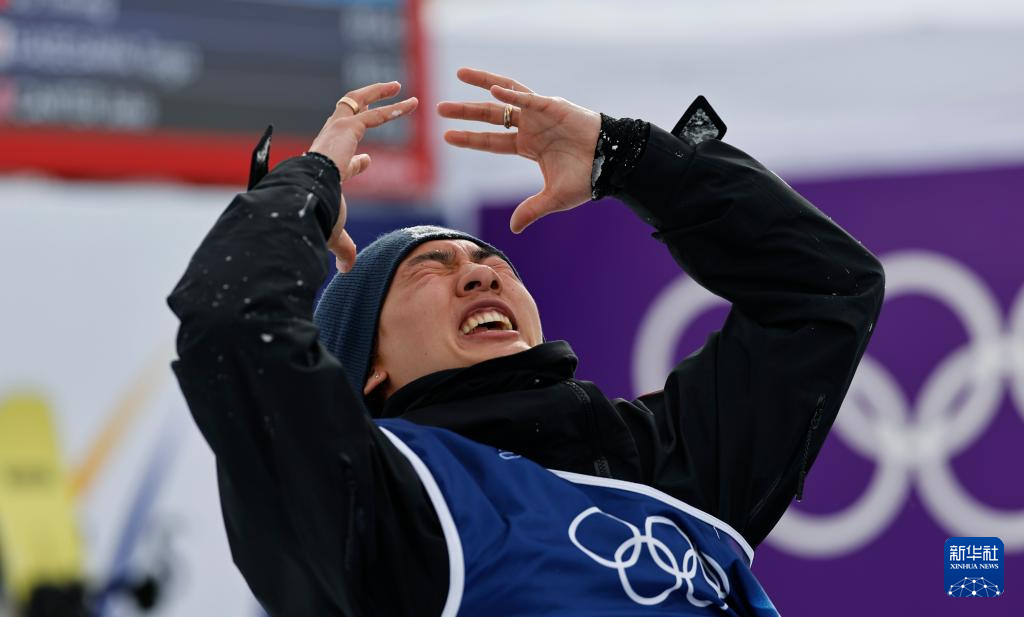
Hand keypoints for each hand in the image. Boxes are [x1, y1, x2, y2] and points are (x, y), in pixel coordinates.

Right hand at [309, 81, 418, 270]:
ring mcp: (334, 133)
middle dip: (364, 110)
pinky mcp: (346, 128)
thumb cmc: (316, 215)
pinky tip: (409, 102)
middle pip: (345, 121)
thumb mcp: (335, 231)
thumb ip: (343, 248)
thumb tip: (346, 271)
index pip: (340, 163)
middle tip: (384, 104)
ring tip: (400, 88)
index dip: (355, 163)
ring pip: (356, 104)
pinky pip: (371, 112)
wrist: (306, 197)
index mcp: (324, 168)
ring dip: (378, 95)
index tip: (366, 162)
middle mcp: (327, 145)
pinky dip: (391, 107)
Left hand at [438, 68, 600, 232]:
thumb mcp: (554, 198)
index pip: (491, 142)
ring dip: (482, 85)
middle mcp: (530, 127)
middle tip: (439, 108)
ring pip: (506, 95)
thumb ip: (532, 210)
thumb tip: (513, 229)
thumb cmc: (588, 178)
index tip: (446, 136)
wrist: (613, 163)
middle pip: (491, 116)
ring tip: (459, 75)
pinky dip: (511, 92)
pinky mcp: (554, 106)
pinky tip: (493, 89)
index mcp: (528, 146)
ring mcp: (540, 114)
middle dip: (466, 112)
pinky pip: (528, 97)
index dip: (470, 138)